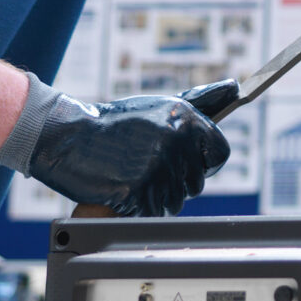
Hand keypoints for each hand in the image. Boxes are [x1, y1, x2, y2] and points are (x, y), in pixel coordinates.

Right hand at [23, 90, 230, 216]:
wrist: (67, 136)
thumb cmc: (115, 124)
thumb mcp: (159, 106)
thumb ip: (200, 101)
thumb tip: (233, 87)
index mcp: (186, 119)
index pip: (220, 153)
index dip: (205, 163)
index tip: (187, 164)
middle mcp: (177, 141)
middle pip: (196, 183)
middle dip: (175, 182)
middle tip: (144, 166)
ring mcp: (158, 167)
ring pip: (174, 202)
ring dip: (155, 197)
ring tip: (130, 174)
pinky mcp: (137, 190)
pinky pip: (151, 213)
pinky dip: (137, 208)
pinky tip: (121, 188)